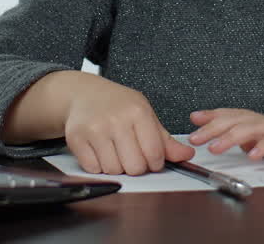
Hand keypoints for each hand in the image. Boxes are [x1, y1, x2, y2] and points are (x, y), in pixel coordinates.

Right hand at [62, 77, 194, 175]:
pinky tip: (100, 151)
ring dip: (116, 166)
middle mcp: (116, 119)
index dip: (156, 162)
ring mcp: (95, 129)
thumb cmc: (117, 104)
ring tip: (115, 150)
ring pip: (114, 170)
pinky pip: (94, 170)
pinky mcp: (76, 139)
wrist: (83, 93)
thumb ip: (165, 139)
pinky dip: (98, 166)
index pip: (155, 153)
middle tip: (131, 154)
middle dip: (136, 166)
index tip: (151, 158)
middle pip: (135, 167)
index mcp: (137, 111)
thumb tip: (187, 155)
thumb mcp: (144, 113)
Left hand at [188, 98, 263, 164]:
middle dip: (215, 127)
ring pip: (256, 128)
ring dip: (233, 136)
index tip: (194, 117)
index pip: (238, 114)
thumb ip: (263, 138)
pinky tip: (252, 154)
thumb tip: (239, 140)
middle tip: (195, 137)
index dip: (216, 114)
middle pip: (241, 119)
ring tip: (215, 147)